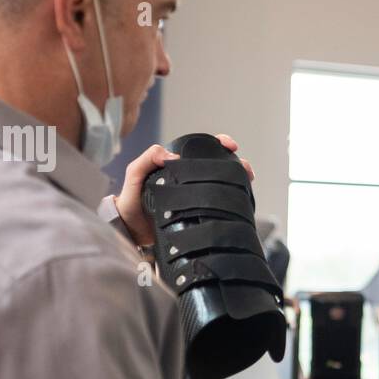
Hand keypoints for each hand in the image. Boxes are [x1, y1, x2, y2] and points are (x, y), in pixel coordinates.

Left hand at [113, 133, 254, 246]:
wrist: (132, 233)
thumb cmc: (131, 202)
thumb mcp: (135, 174)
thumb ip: (148, 159)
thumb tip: (174, 158)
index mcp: (179, 168)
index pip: (204, 151)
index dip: (220, 145)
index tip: (231, 147)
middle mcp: (191, 181)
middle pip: (221, 168)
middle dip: (238, 164)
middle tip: (245, 170)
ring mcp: (198, 199)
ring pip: (225, 186)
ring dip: (239, 183)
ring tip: (247, 183)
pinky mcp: (202, 217)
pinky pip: (222, 207)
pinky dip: (234, 204)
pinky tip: (241, 204)